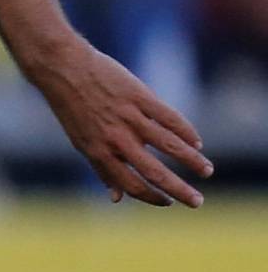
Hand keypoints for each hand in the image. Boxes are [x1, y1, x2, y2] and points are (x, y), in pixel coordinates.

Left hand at [33, 37, 211, 205]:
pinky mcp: (139, 96)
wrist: (64, 69)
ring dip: (190, 160)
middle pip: (154, 171)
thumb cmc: (73, 108)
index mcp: (100, 153)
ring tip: (207, 171)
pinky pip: (168, 117)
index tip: (167, 202)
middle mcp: (116, 139)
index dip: (151, 197)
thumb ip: (102, 169)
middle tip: (197, 202)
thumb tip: (116, 198)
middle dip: (178, 189)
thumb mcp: (82, 142)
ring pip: (168, 144)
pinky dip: (185, 130)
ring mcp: (129, 117)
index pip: (131, 184)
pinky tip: (197, 142)